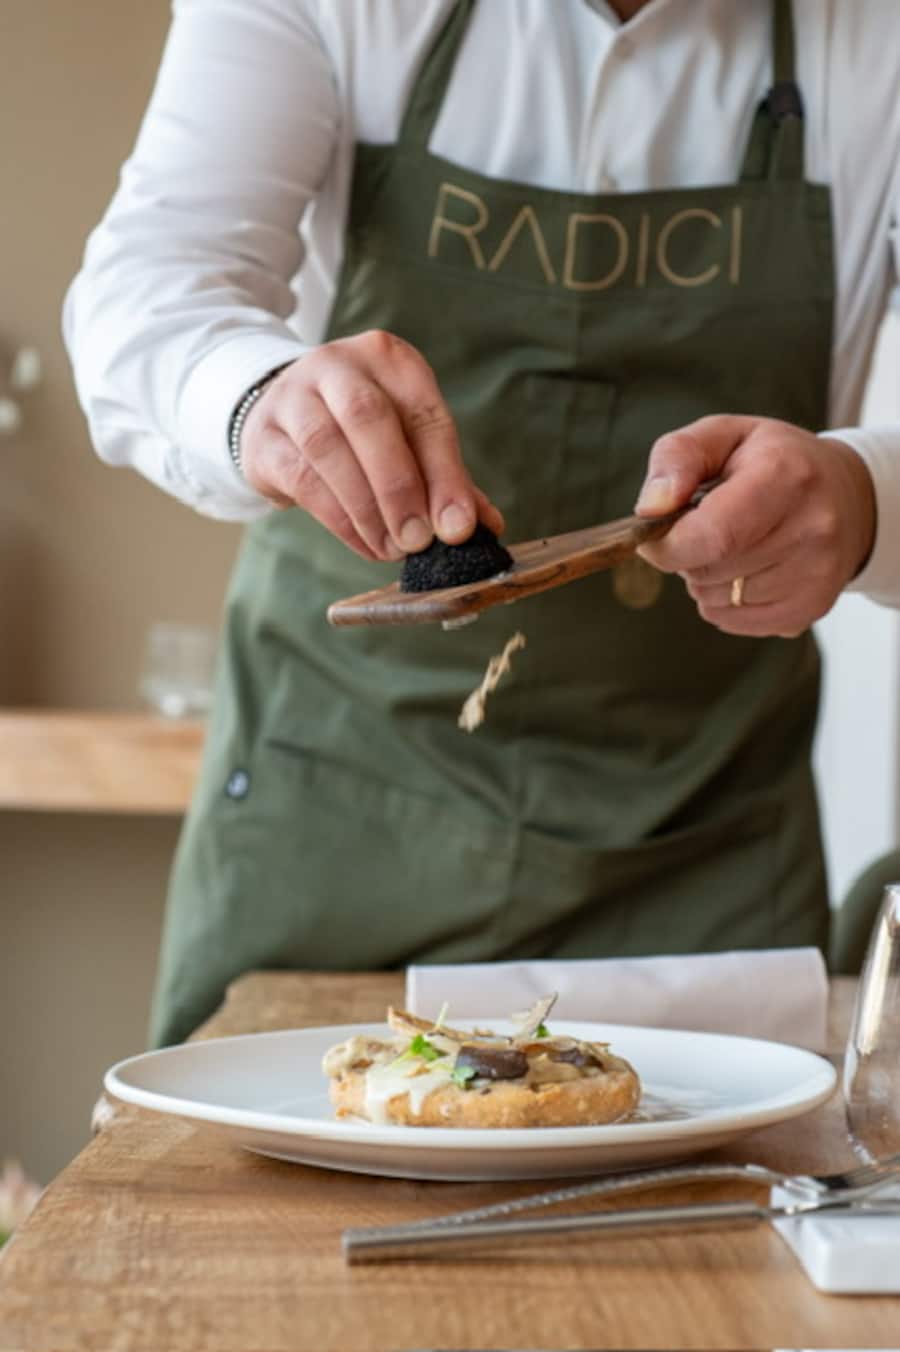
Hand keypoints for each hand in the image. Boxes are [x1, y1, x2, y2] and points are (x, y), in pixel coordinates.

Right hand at [240, 330, 503, 560]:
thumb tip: (484, 526)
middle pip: (369, 418)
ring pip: (328, 447)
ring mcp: (293, 395)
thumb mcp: (407, 439)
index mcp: (388, 358)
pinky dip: (338, 519)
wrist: (281, 417)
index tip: (458, 527)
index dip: (445, 474)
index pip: (424, 413)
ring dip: (366, 508)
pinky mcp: (264, 436)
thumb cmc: (361, 432)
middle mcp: (338, 365)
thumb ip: (444, 477)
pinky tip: (365, 544)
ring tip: (392, 548)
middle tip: (418, 540)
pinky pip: (301, 477)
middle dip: (399, 486)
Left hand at [634, 415, 875, 636]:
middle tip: (707, 527)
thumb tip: (650, 508)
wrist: (847, 494)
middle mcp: (812, 528)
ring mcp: (817, 572)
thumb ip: (677, 458)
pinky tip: (746, 570)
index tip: (656, 535)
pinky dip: (725, 601)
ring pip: (717, 601)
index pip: (711, 536)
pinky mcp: (813, 606)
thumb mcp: (723, 434)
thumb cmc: (772, 461)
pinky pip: (734, 621)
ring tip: (733, 545)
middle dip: (688, 555)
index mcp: (785, 475)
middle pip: (708, 572)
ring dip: (707, 579)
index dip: (668, 545)